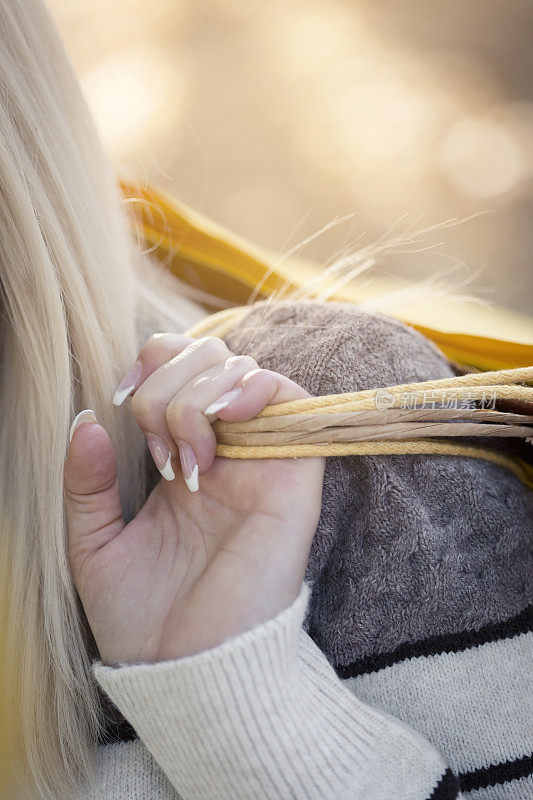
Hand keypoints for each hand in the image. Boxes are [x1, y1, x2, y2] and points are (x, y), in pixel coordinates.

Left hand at [64, 334, 324, 664]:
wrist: (186, 669)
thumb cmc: (143, 617)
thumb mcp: (92, 544)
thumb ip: (87, 482)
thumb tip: (87, 419)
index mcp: (179, 458)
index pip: (176, 367)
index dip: (147, 366)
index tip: (120, 406)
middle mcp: (223, 450)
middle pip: (205, 357)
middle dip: (164, 391)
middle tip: (158, 454)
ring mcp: (259, 459)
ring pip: (240, 369)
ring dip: (196, 399)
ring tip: (187, 461)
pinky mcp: (293, 474)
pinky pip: (291, 398)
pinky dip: (252, 387)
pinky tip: (221, 420)